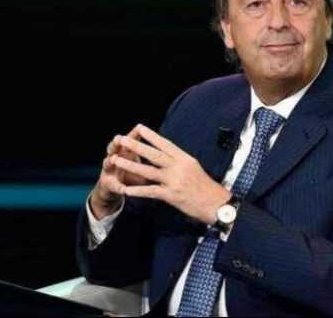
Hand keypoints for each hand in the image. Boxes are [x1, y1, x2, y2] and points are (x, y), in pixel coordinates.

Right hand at [90, 126, 147, 219]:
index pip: (130, 139)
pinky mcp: (108, 184)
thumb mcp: (144, 165)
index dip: (134, 134)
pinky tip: (122, 189)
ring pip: (107, 163)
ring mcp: (109, 170)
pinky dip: (118, 187)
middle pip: (115, 147)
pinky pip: (114, 186)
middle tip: (119, 138)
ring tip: (113, 159)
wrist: (117, 188)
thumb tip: (174, 153)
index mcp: (126, 150)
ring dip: (110, 161)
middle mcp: (115, 157)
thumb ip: (154, 159)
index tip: (139, 127)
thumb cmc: (135, 174)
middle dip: (117, 143)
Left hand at [111, 124, 231, 224]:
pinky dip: (137, 191)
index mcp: (185, 158)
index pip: (165, 144)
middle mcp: (178, 167)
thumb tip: (166, 154)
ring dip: (130, 165)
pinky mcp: (171, 195)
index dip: (151, 136)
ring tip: (116, 160)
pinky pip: (151, 191)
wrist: (217, 204)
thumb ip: (179, 161)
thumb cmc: (206, 187)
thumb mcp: (194, 168)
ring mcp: (174, 181)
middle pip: (153, 154)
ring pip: (148, 171)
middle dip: (135, 146)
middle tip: (121, 139)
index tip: (139, 128)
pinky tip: (126, 190)